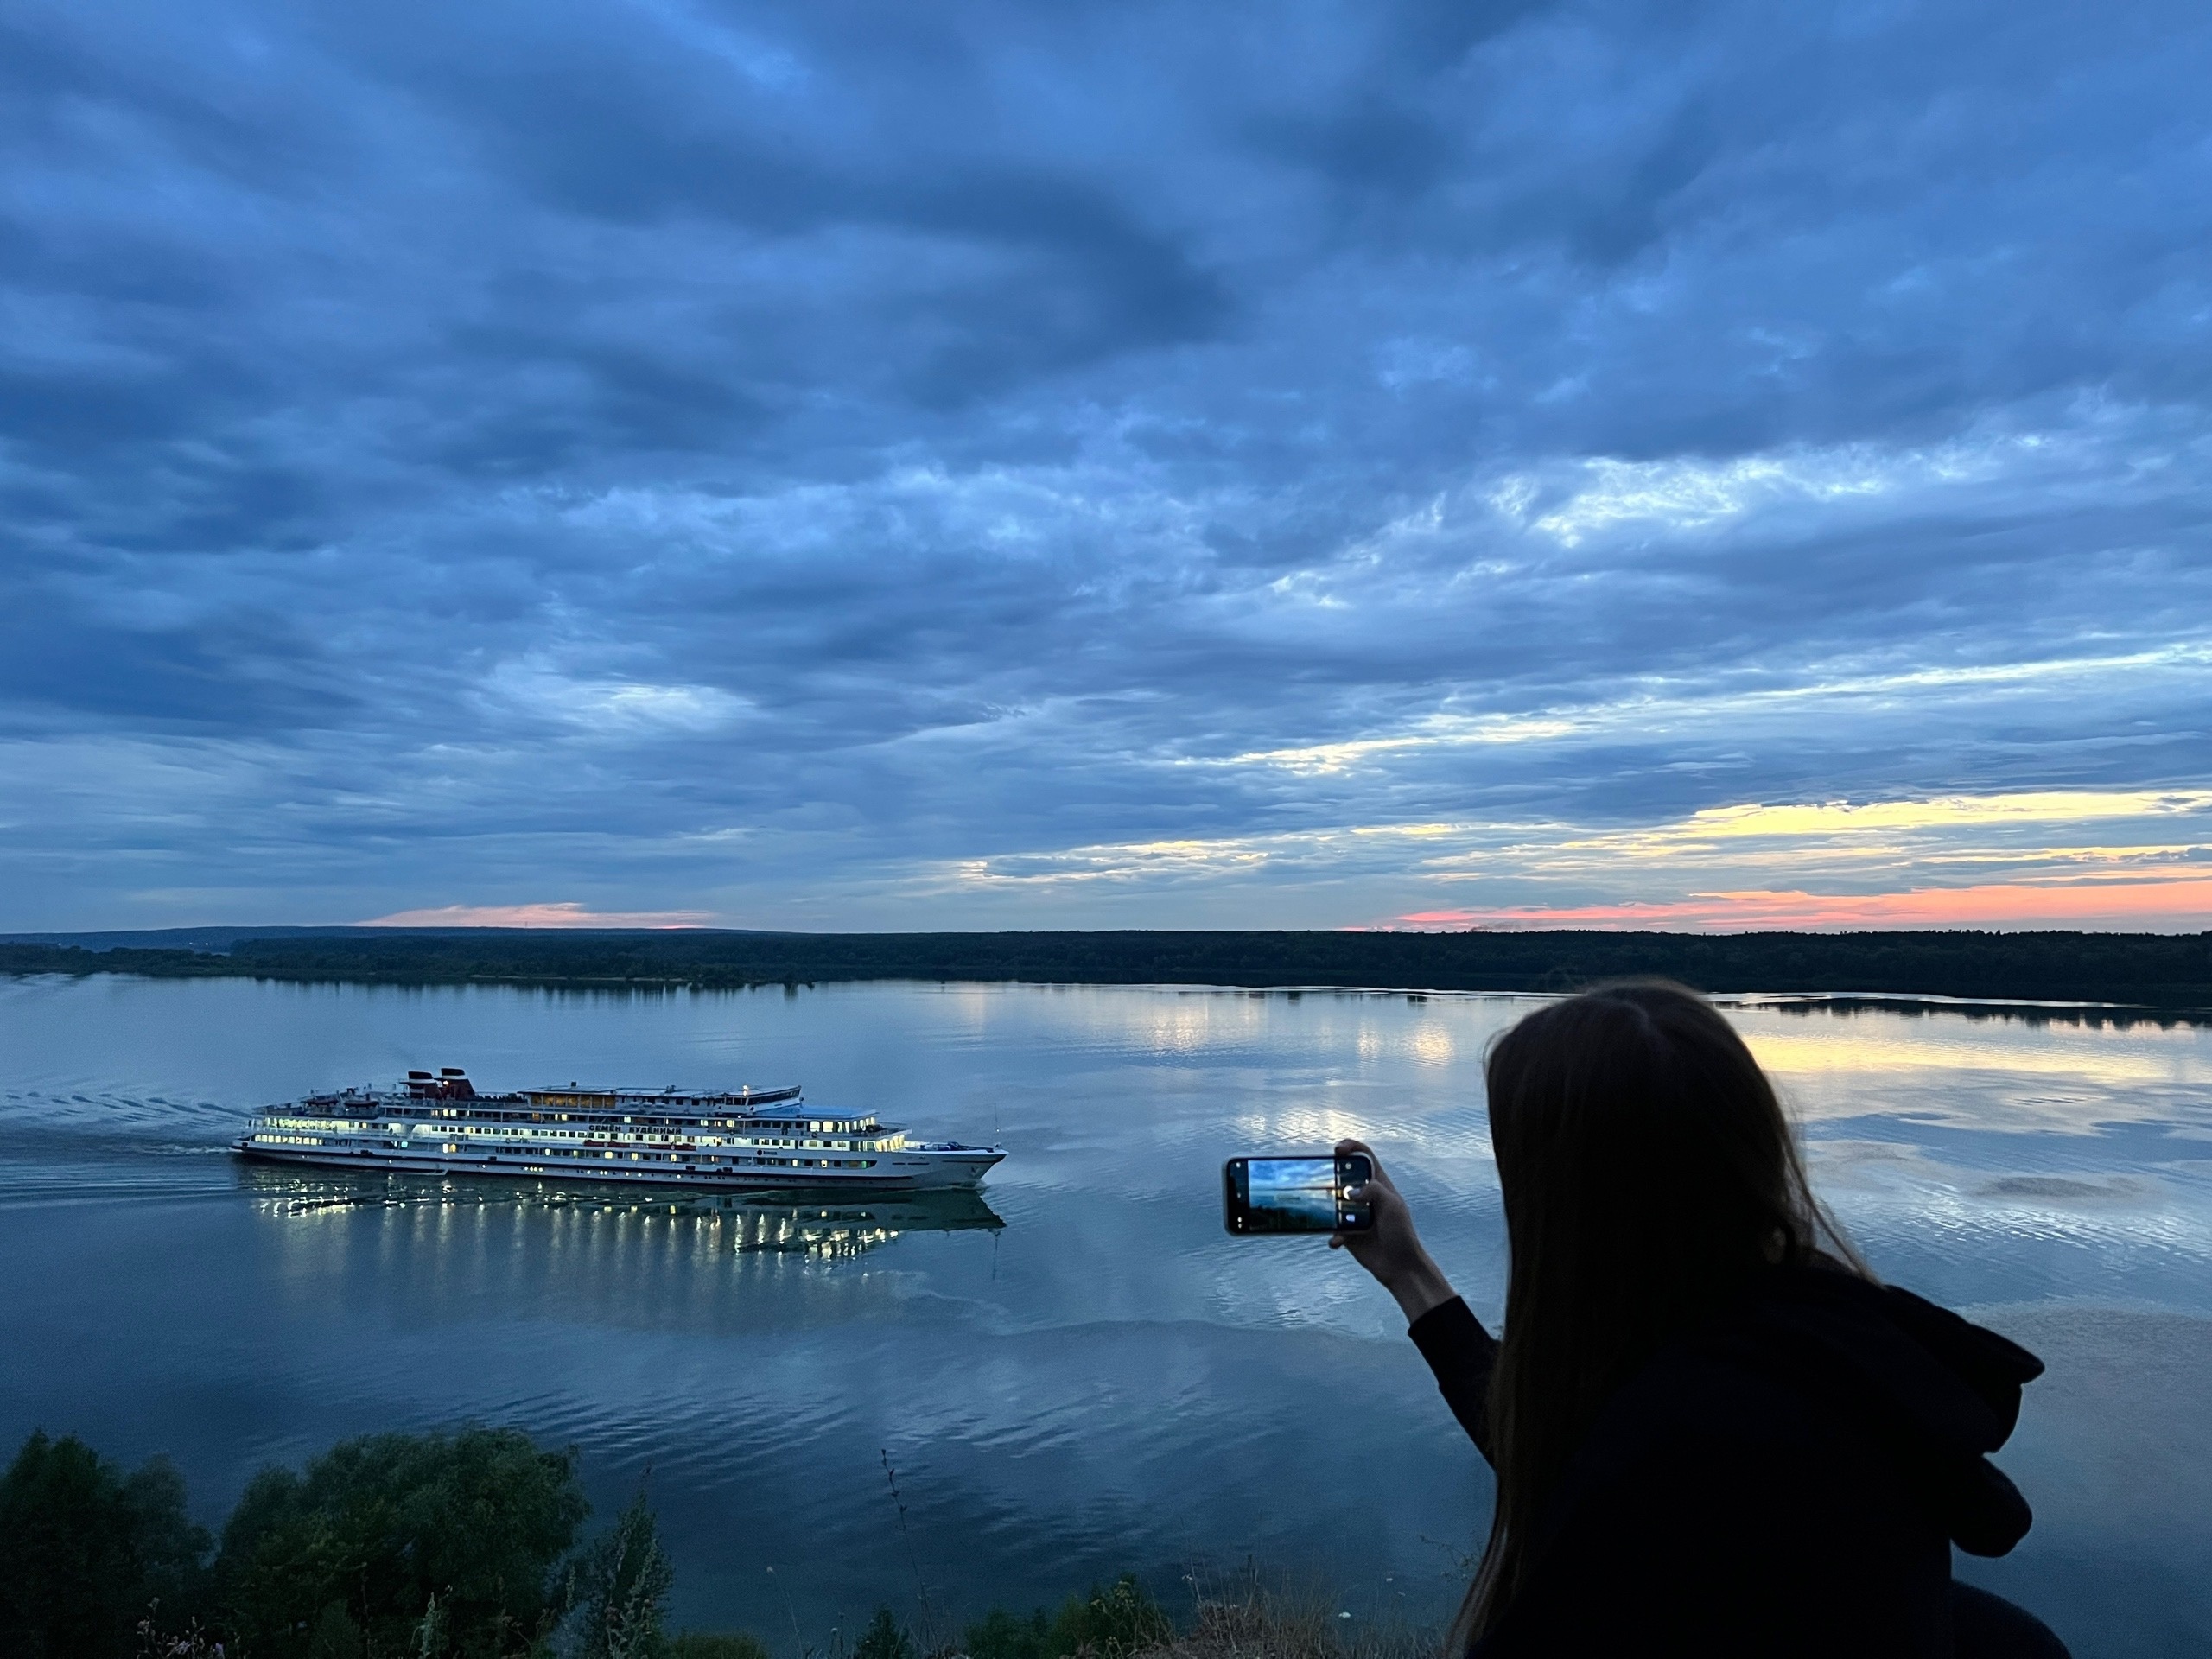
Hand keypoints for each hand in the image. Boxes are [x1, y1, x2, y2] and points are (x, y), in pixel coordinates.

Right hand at [1330, 1137, 1456, 1325]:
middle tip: (1322, 1180)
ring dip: (1327, 1207)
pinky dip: (1332, 1235)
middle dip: (1331, 1176)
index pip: (1364, 1157)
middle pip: (1343, 1177)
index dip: (1351, 1148)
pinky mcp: (1347, 1233)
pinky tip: (1337, 1241)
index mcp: (1378, 1184)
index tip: (1337, 1150)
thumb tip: (1349, 1191)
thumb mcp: (1392, 1206)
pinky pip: (1332, 1230)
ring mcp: (1354, 1214)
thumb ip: (1373, 1190)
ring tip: (1327, 1213)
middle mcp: (1364, 1196)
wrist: (1400, 1267)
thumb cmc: (1401, 1233)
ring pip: (1333, 1203)